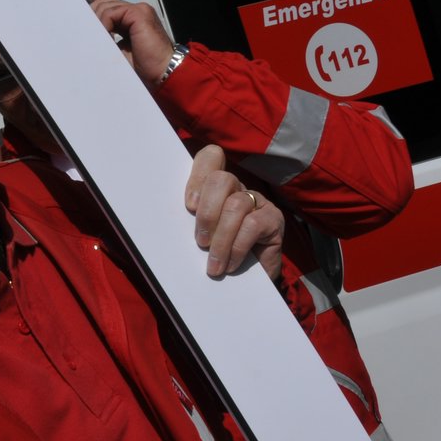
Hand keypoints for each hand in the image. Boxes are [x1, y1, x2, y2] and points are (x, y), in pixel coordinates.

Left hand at [90, 0, 176, 82]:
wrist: (164, 73)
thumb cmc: (146, 67)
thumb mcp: (118, 51)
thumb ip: (106, 38)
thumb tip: (88, 34)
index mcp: (132, 19)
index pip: (106, 7)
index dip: (93, 18)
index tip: (84, 32)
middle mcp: (136, 11)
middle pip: (103, 3)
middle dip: (92, 18)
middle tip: (87, 36)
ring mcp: (138, 10)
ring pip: (105, 6)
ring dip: (96, 23)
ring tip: (96, 41)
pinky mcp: (138, 13)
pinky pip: (110, 12)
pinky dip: (102, 25)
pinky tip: (104, 39)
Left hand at [185, 146, 283, 279]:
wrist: (247, 283)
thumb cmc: (217, 256)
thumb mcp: (198, 236)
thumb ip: (188, 222)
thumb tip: (166, 224)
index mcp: (215, 188)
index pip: (211, 157)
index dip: (198, 175)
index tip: (189, 206)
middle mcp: (238, 188)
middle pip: (221, 180)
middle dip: (207, 213)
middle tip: (200, 242)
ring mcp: (257, 201)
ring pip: (236, 205)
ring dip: (221, 238)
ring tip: (214, 263)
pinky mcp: (274, 218)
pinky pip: (252, 225)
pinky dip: (237, 247)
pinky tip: (231, 264)